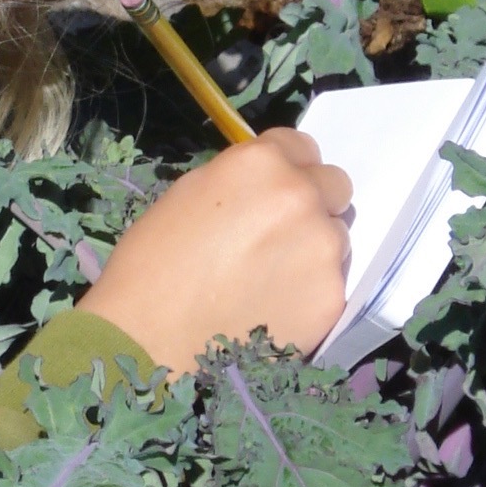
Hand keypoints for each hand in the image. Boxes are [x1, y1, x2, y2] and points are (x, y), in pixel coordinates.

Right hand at [86, 129, 352, 373]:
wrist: (149, 341)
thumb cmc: (150, 265)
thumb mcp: (188, 194)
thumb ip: (240, 182)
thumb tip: (263, 188)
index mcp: (261, 163)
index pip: (302, 146)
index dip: (285, 168)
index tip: (271, 192)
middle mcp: (302, 197)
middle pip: (335, 186)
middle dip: (311, 203)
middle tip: (276, 235)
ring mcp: (324, 249)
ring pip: (336, 237)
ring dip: (312, 249)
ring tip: (268, 280)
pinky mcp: (332, 297)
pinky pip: (331, 283)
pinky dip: (309, 292)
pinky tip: (272, 309)